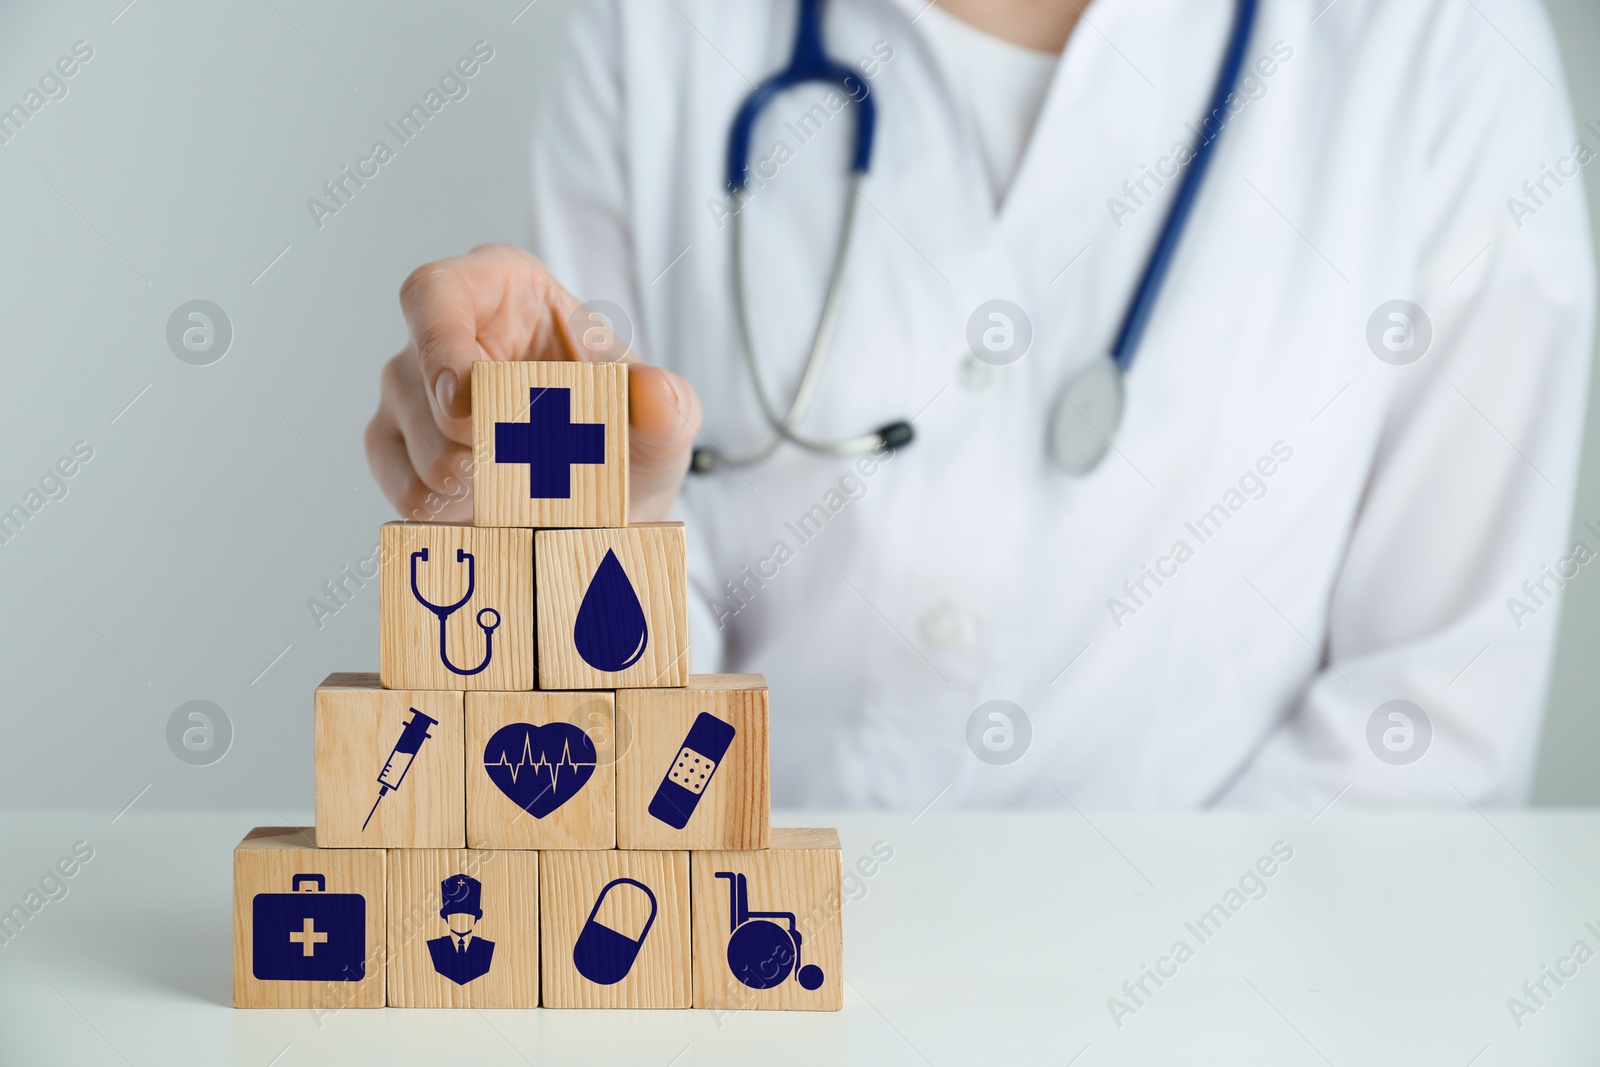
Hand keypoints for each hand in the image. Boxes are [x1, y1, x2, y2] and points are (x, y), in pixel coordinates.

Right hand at [365, 243, 700, 522]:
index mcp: (501, 290)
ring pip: (408, 441)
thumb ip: (667, 404)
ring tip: (531, 494)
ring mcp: (410, 392)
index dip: (440, 343)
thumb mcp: (664, 419)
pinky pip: (404, 489)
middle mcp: (444, 333)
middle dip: (470, 437)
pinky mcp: (398, 450)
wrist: (612, 502)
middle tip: (529, 468)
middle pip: (414, 376)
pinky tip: (497, 514)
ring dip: (472, 483)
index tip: (471, 401)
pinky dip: (453, 515)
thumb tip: (656, 392)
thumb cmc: (627, 433)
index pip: (436, 292)